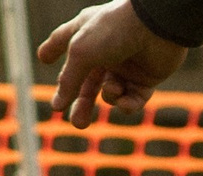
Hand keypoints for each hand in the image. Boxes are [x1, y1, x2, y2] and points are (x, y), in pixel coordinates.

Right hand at [36, 1, 187, 127]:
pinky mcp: (147, 78)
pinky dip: (127, 103)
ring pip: (110, 94)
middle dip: (82, 104)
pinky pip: (132, 99)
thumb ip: (68, 81)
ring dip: (110, 96)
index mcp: (87, 34)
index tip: (44, 57)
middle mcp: (106, 50)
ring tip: (113, 90)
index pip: (65, 40)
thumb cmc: (114, 30)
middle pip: (88, 83)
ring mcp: (127, 65)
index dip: (53, 48)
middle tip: (78, 123)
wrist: (157, 25)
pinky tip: (126, 99)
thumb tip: (57, 107)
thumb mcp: (81, 53)